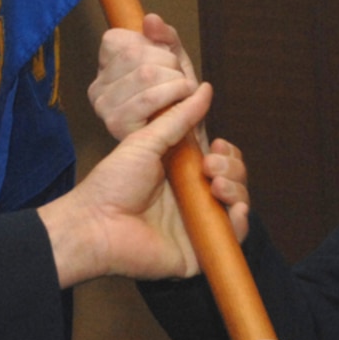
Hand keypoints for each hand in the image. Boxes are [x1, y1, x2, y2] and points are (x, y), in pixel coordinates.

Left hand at [37, 85, 245, 284]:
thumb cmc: (113, 183)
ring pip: (237, 205)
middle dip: (232, 167)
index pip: (220, 161)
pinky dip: (242, 223)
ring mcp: (198, 225)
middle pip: (233, 180)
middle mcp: (193, 198)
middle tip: (209, 166)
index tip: (217, 145)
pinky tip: (237, 209)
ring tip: (216, 184)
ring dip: (237, 189)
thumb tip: (205, 89)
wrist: (96, 224)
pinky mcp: (199, 250)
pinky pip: (232, 239)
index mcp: (182, 174)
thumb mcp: (147, 142)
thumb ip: (178, 118)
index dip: (227, 153)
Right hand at [91, 13, 198, 138]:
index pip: (119, 40)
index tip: (165, 64)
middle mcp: (97, 89)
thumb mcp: (174, 62)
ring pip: (145, 74)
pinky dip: (176, 95)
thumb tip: (150, 19)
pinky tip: (187, 101)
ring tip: (185, 92)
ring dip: (176, 81)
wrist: (187, 145)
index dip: (152, 47)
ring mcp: (104, 108)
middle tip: (180, 81)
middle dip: (169, 64)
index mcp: (104, 70)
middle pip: (136, 55)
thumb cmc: (177, 103)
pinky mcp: (118, 125)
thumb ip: (164, 38)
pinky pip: (149, 98)